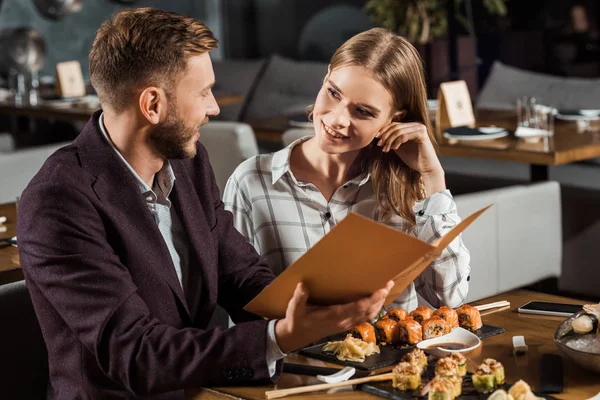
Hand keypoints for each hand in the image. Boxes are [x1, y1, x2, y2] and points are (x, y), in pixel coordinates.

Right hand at [274, 281, 393, 353]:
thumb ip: (299, 297)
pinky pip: (363, 318)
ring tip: (385, 290)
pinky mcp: (345, 325)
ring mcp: (345, 325)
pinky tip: (375, 301)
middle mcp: (343, 322)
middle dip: (380, 298)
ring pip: (368, 316)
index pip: (358, 308)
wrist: (295, 336)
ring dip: (378, 304)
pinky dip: (372, 309)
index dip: (371, 299)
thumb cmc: (296, 320)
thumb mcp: (294, 308)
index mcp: (333, 316)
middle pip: (368, 311)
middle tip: (388, 283)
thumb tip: (302, 285)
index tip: (381, 289)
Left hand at [375, 122, 445, 194]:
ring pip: (398, 131)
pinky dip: (397, 142)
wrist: (425, 168)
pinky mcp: (422, 134)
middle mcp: (416, 124)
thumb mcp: (398, 146)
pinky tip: (394, 148)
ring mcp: (420, 128)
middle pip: (395, 127)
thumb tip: (378, 135)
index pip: (394, 124)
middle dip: (385, 136)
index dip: (383, 130)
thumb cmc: (413, 158)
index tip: (376, 139)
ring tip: (386, 149)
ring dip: (389, 140)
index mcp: (411, 126)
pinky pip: (404, 136)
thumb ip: (391, 139)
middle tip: (380, 145)